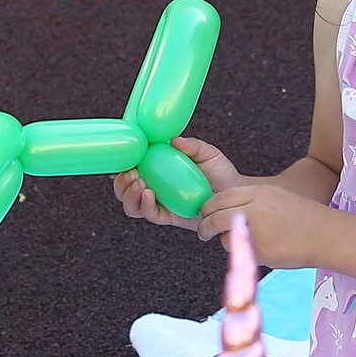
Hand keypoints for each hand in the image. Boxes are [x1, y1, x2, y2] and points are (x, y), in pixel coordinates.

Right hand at [112, 135, 244, 228]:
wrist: (235, 194)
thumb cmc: (219, 172)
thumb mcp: (207, 153)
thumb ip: (191, 145)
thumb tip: (174, 139)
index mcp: (157, 168)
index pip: (131, 167)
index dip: (121, 164)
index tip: (124, 156)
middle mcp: (154, 186)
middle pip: (124, 189)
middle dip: (121, 183)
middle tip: (132, 174)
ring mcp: (159, 202)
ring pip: (132, 205)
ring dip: (129, 195)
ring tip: (140, 184)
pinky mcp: (168, 217)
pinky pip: (150, 214)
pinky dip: (145, 206)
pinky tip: (149, 195)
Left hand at [193, 181, 320, 265]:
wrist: (326, 235)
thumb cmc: (301, 217)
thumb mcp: (275, 198)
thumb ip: (249, 201)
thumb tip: (220, 210)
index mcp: (260, 193)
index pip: (220, 197)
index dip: (207, 207)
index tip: (205, 214)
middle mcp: (255, 209)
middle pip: (215, 216)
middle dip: (205, 225)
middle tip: (204, 232)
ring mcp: (257, 231)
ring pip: (224, 236)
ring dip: (225, 240)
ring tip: (240, 240)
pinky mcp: (260, 251)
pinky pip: (239, 252)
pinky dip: (242, 251)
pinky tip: (259, 248)